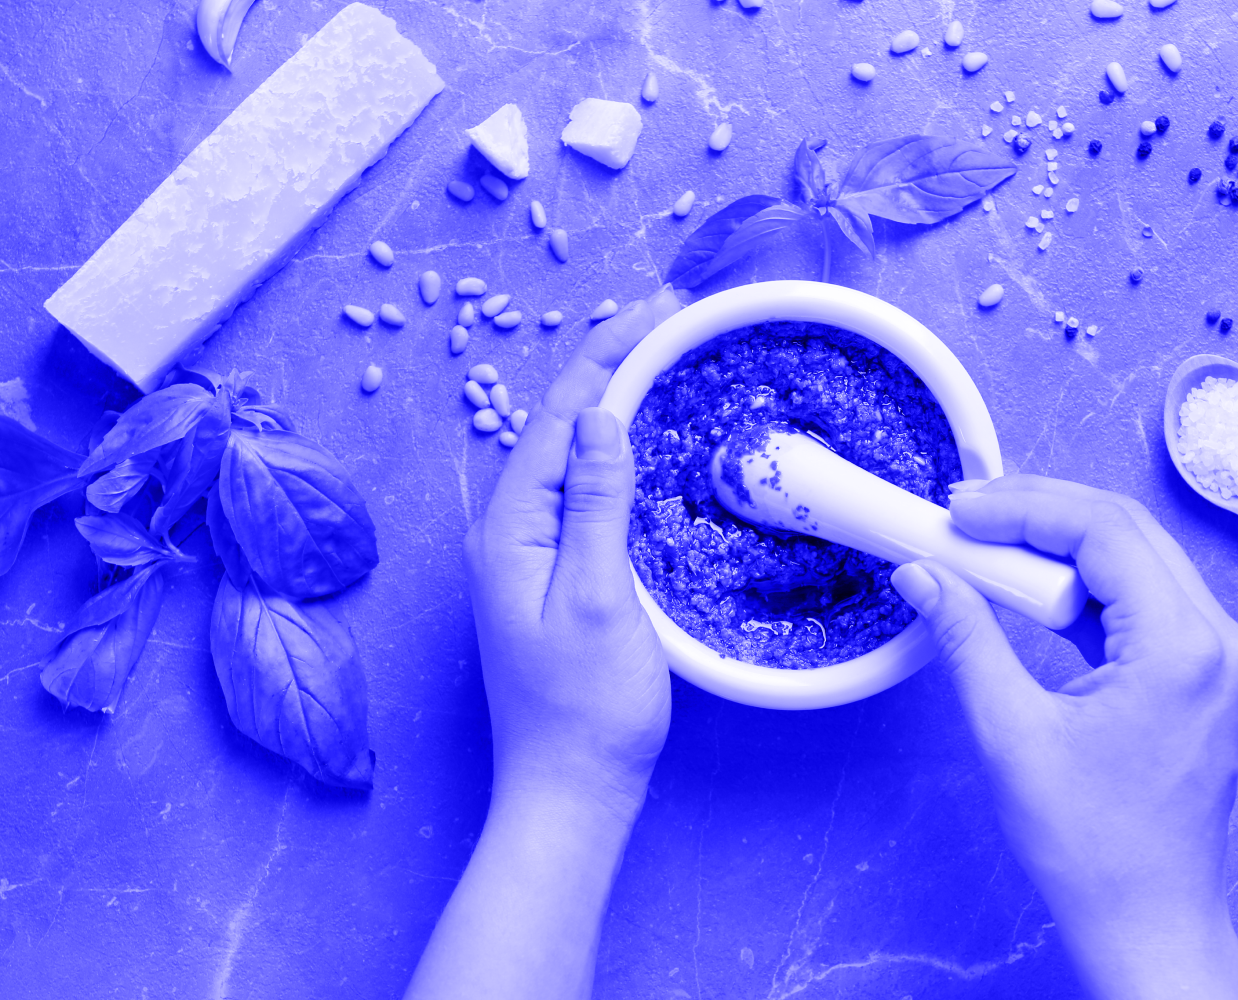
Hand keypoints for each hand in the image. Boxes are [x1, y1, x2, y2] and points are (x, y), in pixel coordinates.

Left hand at [464, 286, 679, 816]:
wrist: (571, 791)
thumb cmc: (588, 708)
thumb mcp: (599, 597)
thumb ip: (595, 504)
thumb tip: (601, 417)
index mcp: (511, 527)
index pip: (560, 415)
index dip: (607, 353)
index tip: (656, 306)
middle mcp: (508, 530)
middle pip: (560, 425)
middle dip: (609, 362)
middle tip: (668, 315)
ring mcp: (527, 553)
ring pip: (570, 455)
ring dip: (611, 399)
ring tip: (658, 353)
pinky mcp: (551, 575)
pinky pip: (580, 491)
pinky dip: (613, 451)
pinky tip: (640, 439)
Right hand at [891, 475, 1237, 999]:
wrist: (1148, 920)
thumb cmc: (1092, 847)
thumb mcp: (1012, 732)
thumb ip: (967, 638)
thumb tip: (923, 574)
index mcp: (1183, 648)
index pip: (1103, 530)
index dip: (1022, 506)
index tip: (957, 510)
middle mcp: (1218, 639)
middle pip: (1125, 530)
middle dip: (1038, 511)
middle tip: (962, 514)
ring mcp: (1217, 656)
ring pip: (1135, 557)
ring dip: (1059, 543)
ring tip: (984, 542)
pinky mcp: (1201, 673)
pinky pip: (1141, 598)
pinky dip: (1082, 583)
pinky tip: (1027, 586)